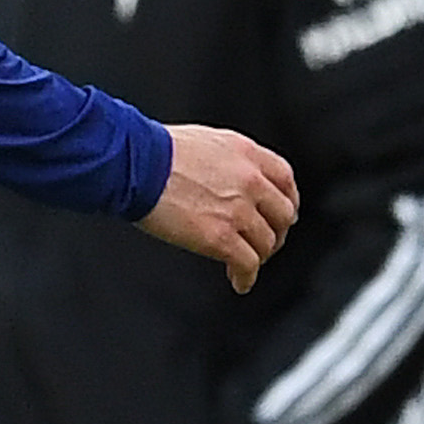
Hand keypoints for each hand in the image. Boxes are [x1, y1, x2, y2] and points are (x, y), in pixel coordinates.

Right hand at [140, 124, 300, 289]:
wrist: (136, 164)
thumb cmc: (156, 151)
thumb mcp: (207, 142)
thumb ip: (230, 160)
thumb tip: (231, 179)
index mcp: (247, 154)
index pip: (285, 180)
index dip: (287, 200)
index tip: (281, 213)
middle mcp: (250, 181)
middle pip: (282, 214)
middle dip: (276, 232)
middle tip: (266, 242)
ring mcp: (238, 211)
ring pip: (266, 243)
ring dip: (258, 257)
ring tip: (245, 265)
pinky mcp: (221, 238)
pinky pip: (248, 264)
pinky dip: (246, 277)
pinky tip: (238, 281)